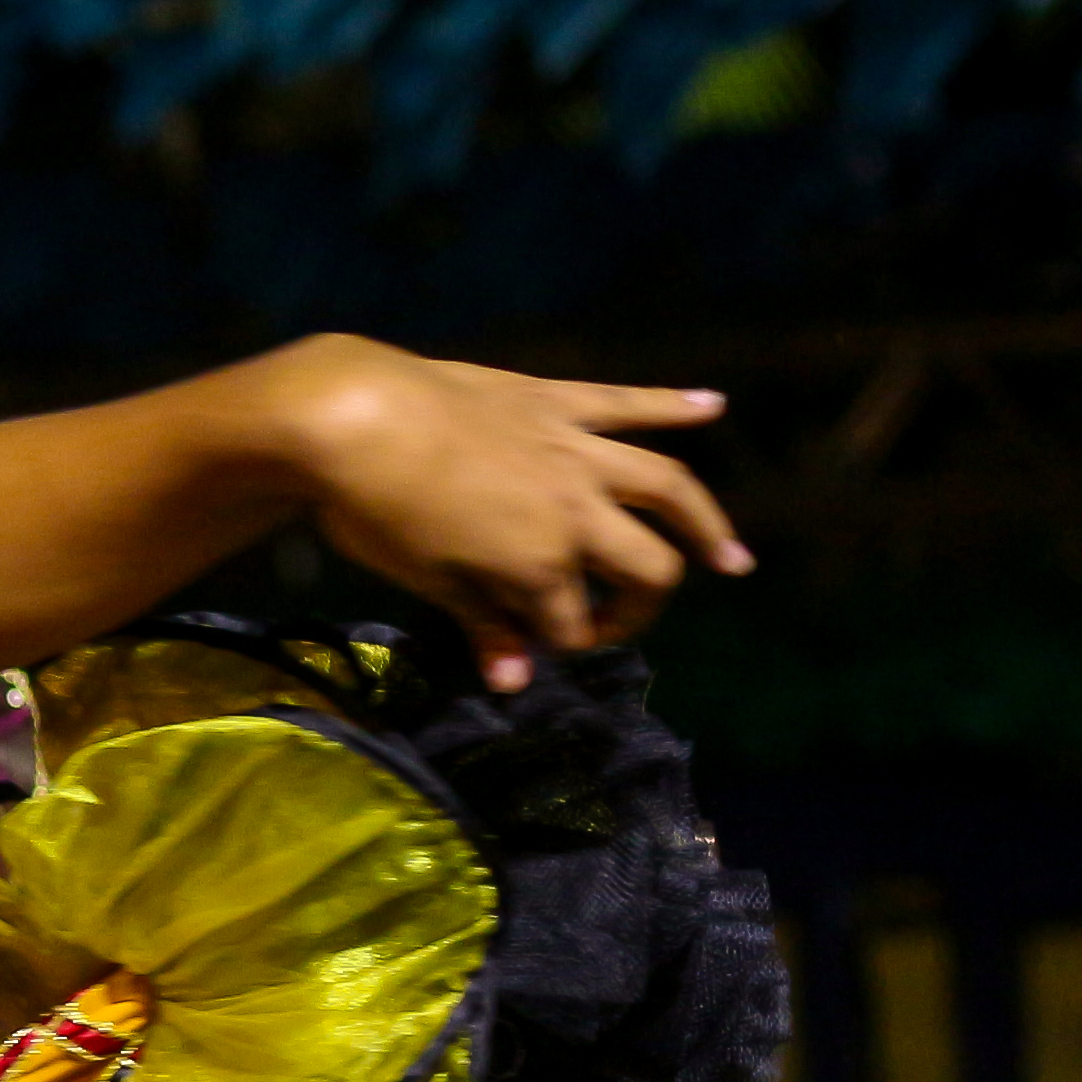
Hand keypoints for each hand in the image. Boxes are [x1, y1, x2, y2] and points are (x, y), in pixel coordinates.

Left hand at [258, 338, 750, 689]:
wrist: (349, 414)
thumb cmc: (373, 510)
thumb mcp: (425, 581)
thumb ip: (482, 625)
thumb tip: (516, 681)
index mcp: (540, 564)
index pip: (571, 625)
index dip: (557, 644)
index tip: (530, 647)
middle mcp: (577, 509)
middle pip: (645, 567)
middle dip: (641, 605)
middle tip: (627, 619)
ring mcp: (574, 449)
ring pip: (666, 486)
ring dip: (707, 524)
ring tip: (733, 560)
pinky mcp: (555, 400)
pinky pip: (628, 402)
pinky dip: (673, 402)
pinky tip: (714, 404)